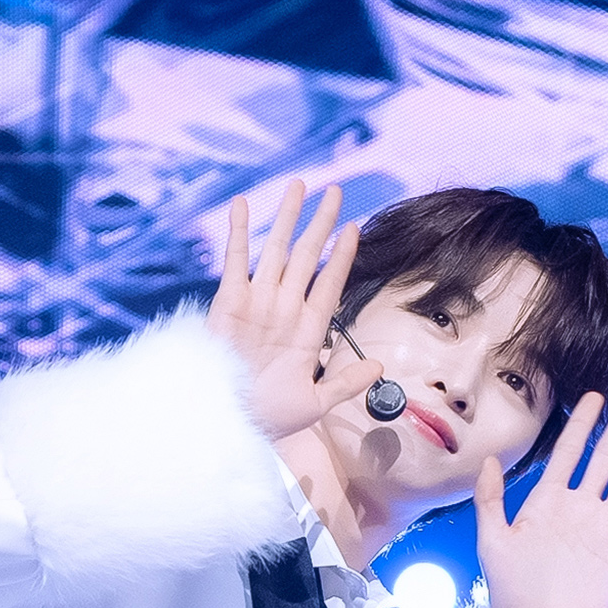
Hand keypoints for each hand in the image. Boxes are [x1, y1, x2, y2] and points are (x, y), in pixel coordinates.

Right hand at [206, 181, 383, 440]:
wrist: (229, 421)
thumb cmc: (269, 416)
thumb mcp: (316, 402)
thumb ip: (346, 382)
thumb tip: (379, 367)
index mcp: (307, 330)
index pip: (329, 284)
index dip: (341, 256)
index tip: (354, 229)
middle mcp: (284, 308)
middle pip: (306, 256)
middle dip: (320, 224)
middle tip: (334, 191)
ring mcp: (257, 301)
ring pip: (276, 250)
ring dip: (287, 218)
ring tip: (299, 186)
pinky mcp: (229, 301)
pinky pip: (236, 260)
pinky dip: (240, 231)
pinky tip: (244, 204)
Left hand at [475, 389, 607, 607]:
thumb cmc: (512, 594)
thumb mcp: (493, 543)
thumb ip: (490, 500)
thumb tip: (488, 459)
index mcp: (548, 504)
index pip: (569, 453)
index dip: (581, 424)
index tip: (593, 397)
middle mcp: (580, 510)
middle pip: (605, 458)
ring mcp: (605, 529)